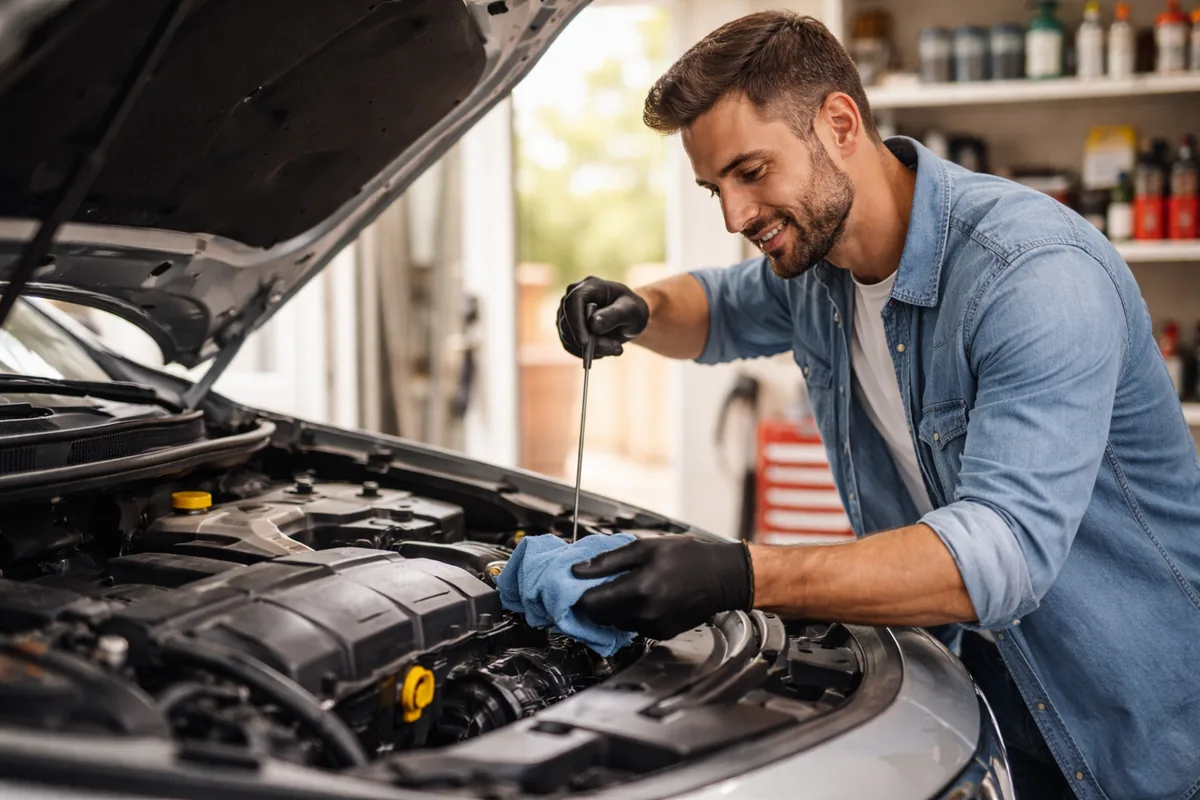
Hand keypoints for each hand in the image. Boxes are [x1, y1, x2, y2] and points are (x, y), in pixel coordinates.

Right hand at [556, 277, 649, 359]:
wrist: (628, 317)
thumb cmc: (631, 309)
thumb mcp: (631, 310)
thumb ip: (614, 315)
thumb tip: (593, 325)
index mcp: (589, 286)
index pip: (573, 301)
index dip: (576, 322)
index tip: (584, 342)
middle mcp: (573, 297)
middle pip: (568, 322)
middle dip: (589, 342)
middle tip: (615, 348)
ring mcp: (567, 313)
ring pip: (568, 337)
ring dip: (591, 350)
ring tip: (615, 348)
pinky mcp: (567, 329)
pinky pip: (570, 346)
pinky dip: (586, 353)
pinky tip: (605, 350)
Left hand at [571, 535, 753, 640]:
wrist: (723, 577)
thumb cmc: (689, 557)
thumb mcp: (646, 547)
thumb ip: (609, 559)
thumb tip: (579, 570)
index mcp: (641, 588)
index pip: (593, 603)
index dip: (578, 596)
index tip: (575, 587)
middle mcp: (646, 613)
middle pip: (600, 617)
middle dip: (592, 604)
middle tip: (594, 587)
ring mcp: (655, 627)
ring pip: (616, 623)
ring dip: (612, 609)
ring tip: (623, 589)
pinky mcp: (662, 634)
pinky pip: (634, 627)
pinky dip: (630, 615)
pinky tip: (641, 599)